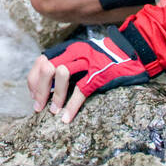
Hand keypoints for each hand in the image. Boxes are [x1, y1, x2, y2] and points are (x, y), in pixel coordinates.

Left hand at [28, 25, 156, 122]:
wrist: (131, 53)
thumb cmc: (105, 60)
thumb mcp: (81, 57)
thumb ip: (65, 65)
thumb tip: (46, 85)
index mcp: (68, 49)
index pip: (41, 61)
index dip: (34, 80)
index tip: (33, 96)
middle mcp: (75, 52)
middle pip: (47, 67)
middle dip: (40, 89)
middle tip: (38, 107)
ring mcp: (87, 62)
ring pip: (62, 75)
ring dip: (55, 96)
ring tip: (53, 111)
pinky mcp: (99, 74)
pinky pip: (81, 90)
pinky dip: (71, 106)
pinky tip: (66, 117)